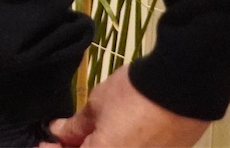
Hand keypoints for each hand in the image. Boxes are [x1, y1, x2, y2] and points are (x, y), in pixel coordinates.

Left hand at [47, 69, 208, 147]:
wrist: (182, 87)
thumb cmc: (136, 95)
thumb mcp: (97, 106)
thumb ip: (75, 126)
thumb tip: (59, 132)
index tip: (46, 143)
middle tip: (64, 138)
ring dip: (97, 146)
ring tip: (86, 134)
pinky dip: (120, 145)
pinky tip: (111, 135)